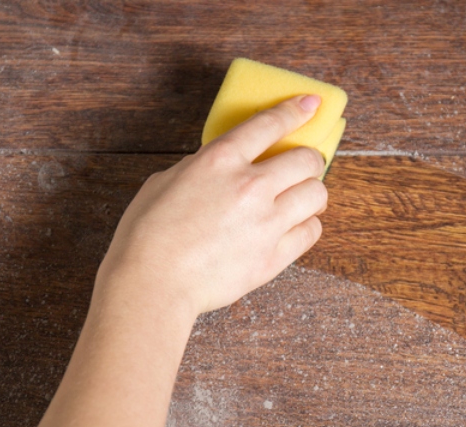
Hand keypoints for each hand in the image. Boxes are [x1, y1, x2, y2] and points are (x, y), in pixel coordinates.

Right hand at [96, 94, 328, 316]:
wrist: (153, 283)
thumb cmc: (147, 236)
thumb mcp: (165, 182)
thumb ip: (200, 168)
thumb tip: (219, 168)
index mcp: (219, 160)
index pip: (270, 124)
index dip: (296, 110)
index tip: (311, 104)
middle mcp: (250, 186)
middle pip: (306, 159)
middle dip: (308, 160)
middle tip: (301, 168)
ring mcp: (266, 223)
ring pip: (317, 195)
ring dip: (311, 194)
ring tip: (300, 200)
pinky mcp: (273, 257)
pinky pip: (311, 232)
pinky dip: (307, 226)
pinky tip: (294, 227)